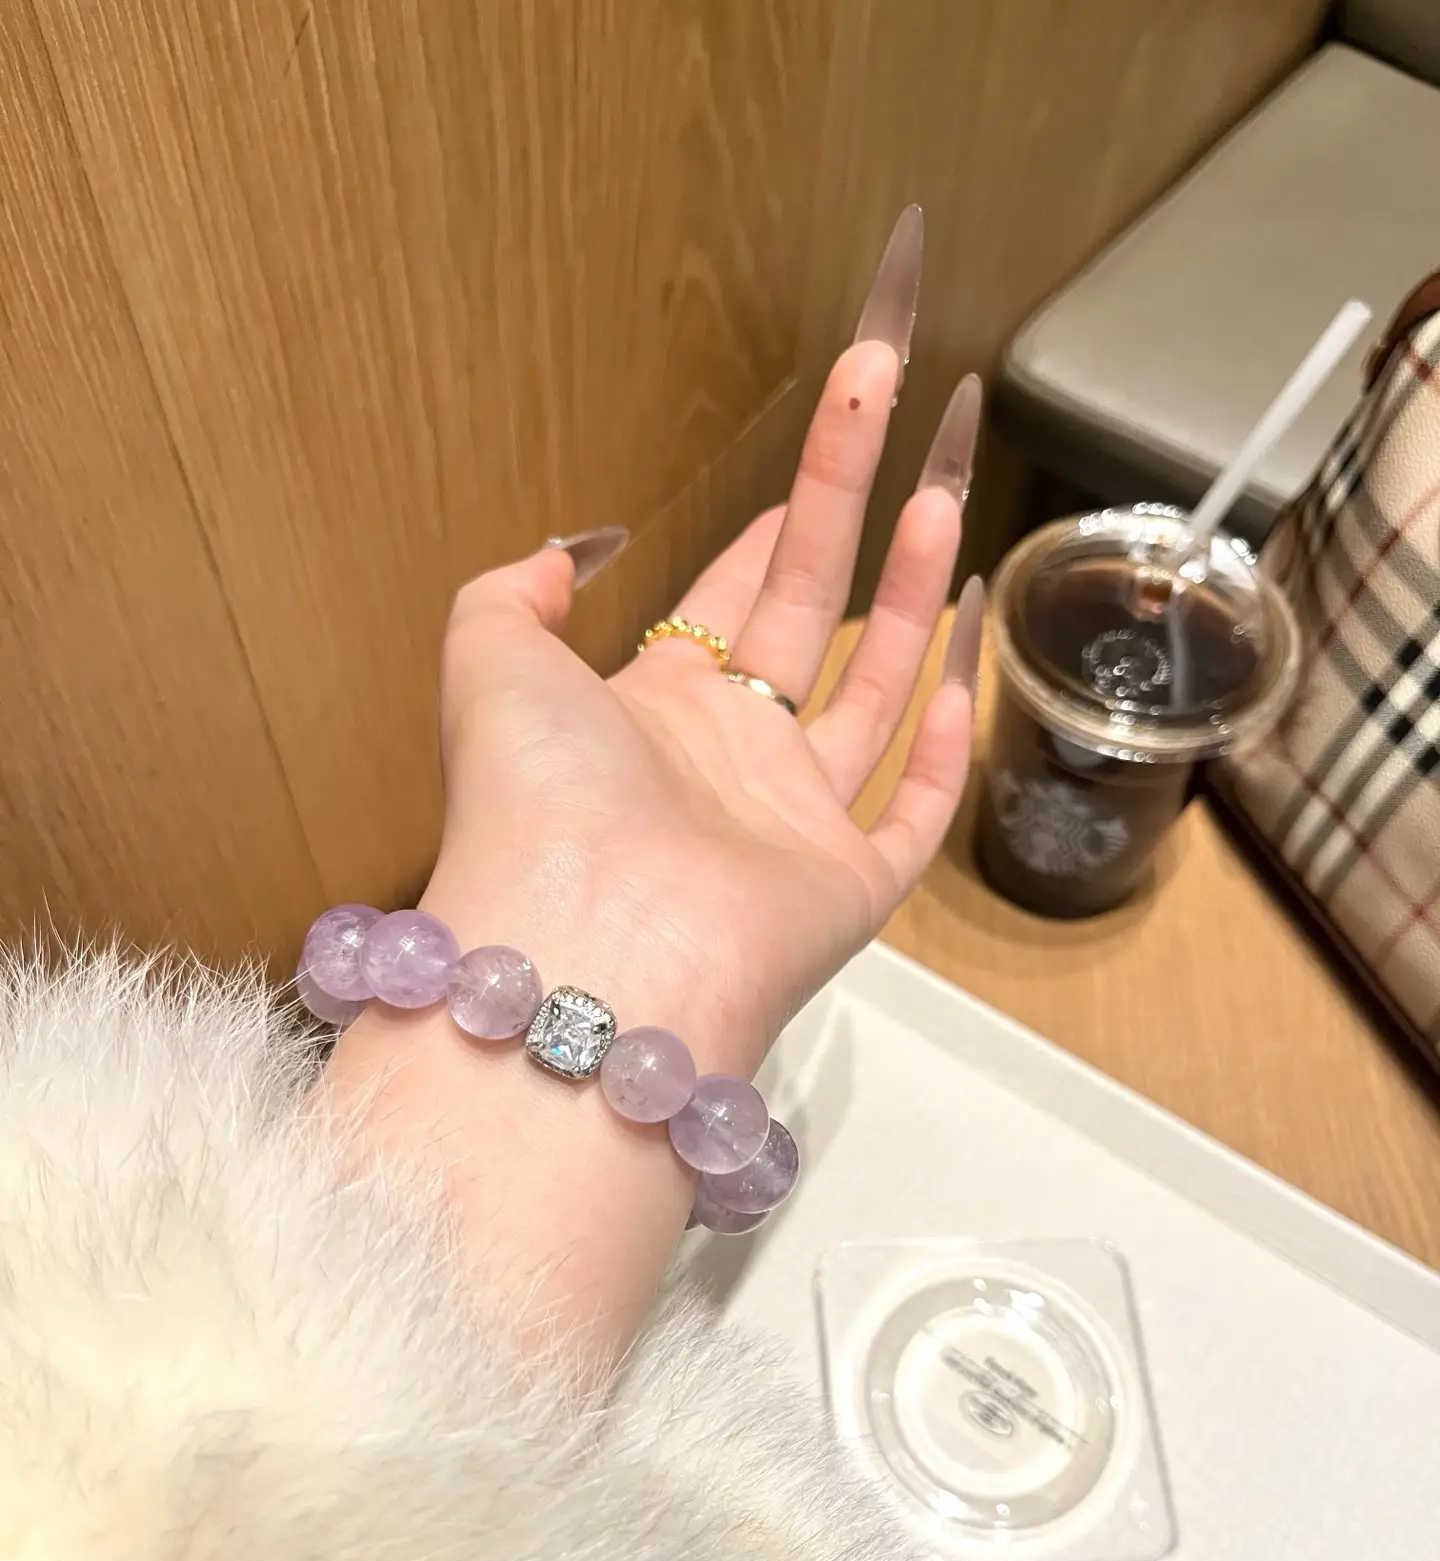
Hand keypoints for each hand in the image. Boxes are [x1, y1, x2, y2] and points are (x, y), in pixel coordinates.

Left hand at [428, 225, 981, 1065]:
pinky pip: (913, 810)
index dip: (772, 527)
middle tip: (902, 400)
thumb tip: (574, 549)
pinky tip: (967, 658)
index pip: (729, 603)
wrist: (590, 945)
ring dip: (913, 590)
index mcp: (651, 712)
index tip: (820, 447)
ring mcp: (795, 828)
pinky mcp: (852, 889)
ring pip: (872, 692)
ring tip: (947, 490)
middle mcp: (728, 763)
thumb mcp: (487, 660)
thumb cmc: (538, 797)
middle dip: (854, 504)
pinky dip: (944, 741)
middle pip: (812, 617)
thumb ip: (515, 590)